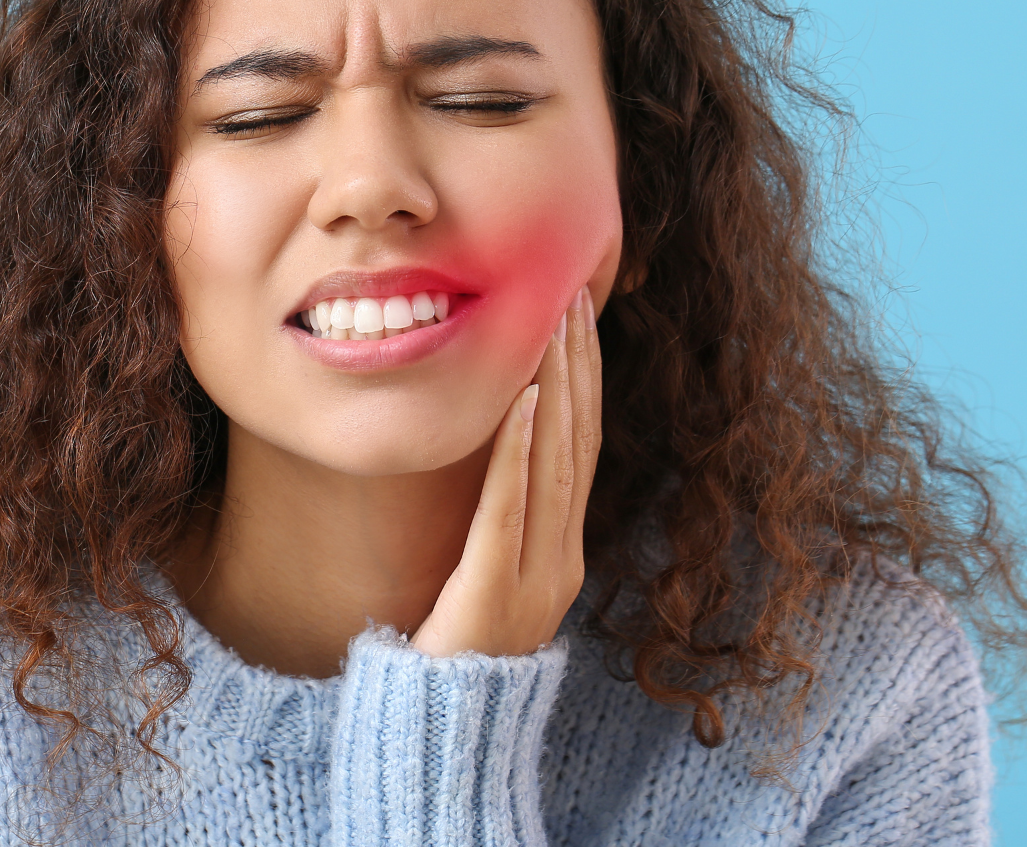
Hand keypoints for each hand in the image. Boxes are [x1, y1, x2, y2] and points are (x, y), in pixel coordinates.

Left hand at [411, 285, 601, 657]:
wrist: (441, 731)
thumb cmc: (452, 650)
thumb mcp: (485, 576)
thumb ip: (500, 522)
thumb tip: (494, 455)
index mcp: (563, 553)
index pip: (582, 448)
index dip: (585, 379)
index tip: (578, 316)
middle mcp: (562, 560)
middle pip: (579, 442)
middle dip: (578, 364)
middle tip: (573, 294)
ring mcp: (537, 577)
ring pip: (556, 463)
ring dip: (558, 385)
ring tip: (554, 324)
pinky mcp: (496, 590)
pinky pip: (512, 506)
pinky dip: (522, 449)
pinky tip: (526, 399)